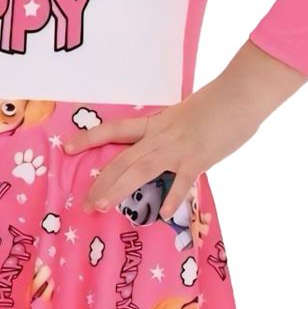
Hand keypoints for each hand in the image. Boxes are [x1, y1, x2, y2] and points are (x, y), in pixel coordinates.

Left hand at [63, 44, 307, 216]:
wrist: (239, 94)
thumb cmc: (217, 103)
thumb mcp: (185, 116)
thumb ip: (173, 133)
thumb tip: (166, 148)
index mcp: (156, 123)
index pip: (115, 130)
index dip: (90, 138)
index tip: (68, 148)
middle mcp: (160, 136)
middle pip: (122, 159)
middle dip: (102, 182)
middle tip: (86, 204)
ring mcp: (178, 148)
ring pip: (141, 169)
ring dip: (120, 189)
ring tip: (103, 207)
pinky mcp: (198, 158)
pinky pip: (182, 181)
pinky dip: (172, 197)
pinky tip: (161, 214)